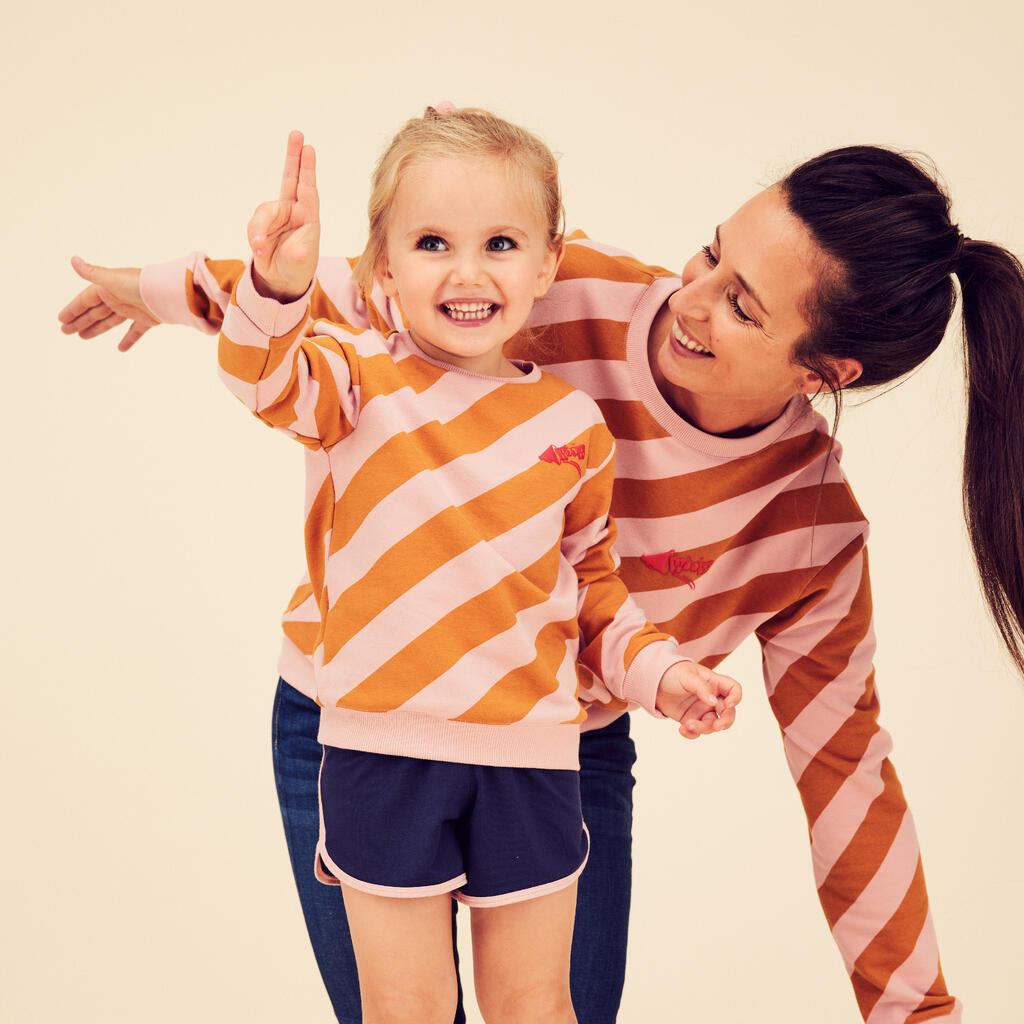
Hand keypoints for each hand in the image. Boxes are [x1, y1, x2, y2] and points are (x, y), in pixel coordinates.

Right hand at [57, 257, 156, 351]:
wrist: (168, 294)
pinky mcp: (147, 320)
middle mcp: (119, 297)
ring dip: (97, 329)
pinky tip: (121, 349)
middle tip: (66, 331)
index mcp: (108, 288)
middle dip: (80, 320)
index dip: (73, 309)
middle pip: (95, 311)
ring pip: (110, 321)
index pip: (85, 300)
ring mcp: (132, 309)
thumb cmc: (139, 284)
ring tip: (82, 337)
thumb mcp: (112, 279)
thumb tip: (73, 259)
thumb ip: (92, 273)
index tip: (61, 319)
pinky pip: (135, 331)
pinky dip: (128, 339)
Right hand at [247, 130, 319, 301]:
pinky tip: (259, 250)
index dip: (307, 169)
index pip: (308, 189)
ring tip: (260, 247)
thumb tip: (300, 252)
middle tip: (297, 133)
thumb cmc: (297, 269)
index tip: (309, 148)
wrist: (280, 280)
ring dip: (259, 229)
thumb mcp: (300, 265)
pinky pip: (254, 225)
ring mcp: (276, 214)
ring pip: (263, 212)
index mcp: (309, 217)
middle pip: (290, 178)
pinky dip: (254, 236)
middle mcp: (293, 211)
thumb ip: (298, 256)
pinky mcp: (261, 222)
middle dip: (293, 156)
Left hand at [655, 662, 741, 738]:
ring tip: (688, 725)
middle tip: (717, 727)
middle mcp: (712, 698)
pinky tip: (682, 729)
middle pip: (728, 713)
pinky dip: (692, 733)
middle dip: (725, 722)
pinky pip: (697, 731)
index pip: (734, 689)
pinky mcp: (691, 719)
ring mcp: (702, 710)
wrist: (652, 682)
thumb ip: (701, 688)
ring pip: (712, 725)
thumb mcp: (687, 676)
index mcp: (714, 683)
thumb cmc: (672, 673)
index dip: (736, 697)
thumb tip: (714, 702)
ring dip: (702, 728)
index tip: (727, 704)